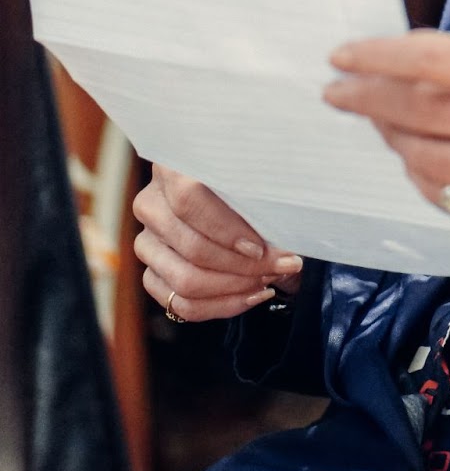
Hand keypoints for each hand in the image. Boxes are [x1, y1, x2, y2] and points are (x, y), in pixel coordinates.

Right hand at [132, 163, 304, 322]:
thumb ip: (263, 198)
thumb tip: (281, 240)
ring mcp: (147, 241)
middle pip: (192, 248)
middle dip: (244, 266)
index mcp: (171, 165)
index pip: (189, 200)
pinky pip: (180, 304)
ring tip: (269, 278)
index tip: (260, 246)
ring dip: (236, 287)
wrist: (233, 196)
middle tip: (282, 265)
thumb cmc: (251, 181)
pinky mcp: (151, 273)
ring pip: (185, 282)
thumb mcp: (258, 176)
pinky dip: (222, 305)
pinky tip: (251, 294)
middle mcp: (151, 204)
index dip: (226, 229)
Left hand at [324, 30, 449, 261]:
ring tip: (382, 121)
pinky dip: (418, 170)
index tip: (340, 56)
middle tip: (337, 92)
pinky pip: (436, 191)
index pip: (433, 60)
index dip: (379, 58)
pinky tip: (421, 154)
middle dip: (367, 98)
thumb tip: (389, 56)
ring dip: (390, 135)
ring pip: (419, 154)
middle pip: (418, 110)